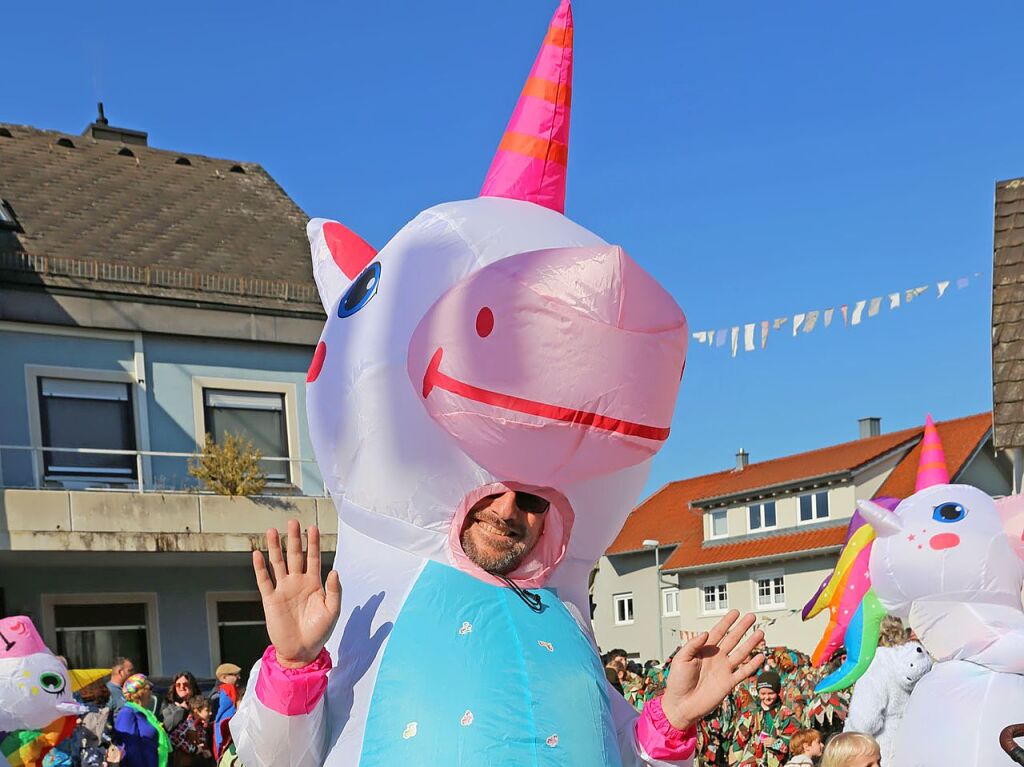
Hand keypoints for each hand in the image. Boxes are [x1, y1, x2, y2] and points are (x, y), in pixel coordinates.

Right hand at [253, 519, 341, 667]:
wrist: (302, 651)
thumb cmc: (320, 631)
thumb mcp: (332, 611)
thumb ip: (334, 591)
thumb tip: (334, 570)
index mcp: (314, 583)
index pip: (313, 558)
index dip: (313, 543)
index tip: (313, 527)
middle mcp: (297, 582)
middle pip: (295, 555)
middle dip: (294, 539)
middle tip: (293, 521)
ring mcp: (283, 589)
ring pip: (278, 563)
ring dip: (275, 547)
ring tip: (272, 530)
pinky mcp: (270, 600)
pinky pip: (264, 581)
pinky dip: (260, 568)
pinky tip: (257, 554)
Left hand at [660, 610, 764, 730]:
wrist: (681, 705)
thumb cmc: (677, 681)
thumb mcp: (681, 659)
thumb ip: (692, 645)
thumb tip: (706, 632)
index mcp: (704, 650)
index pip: (718, 632)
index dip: (727, 622)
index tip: (736, 612)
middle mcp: (716, 657)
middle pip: (732, 639)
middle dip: (742, 628)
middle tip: (752, 616)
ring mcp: (723, 670)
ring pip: (741, 653)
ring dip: (751, 643)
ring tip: (761, 633)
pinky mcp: (729, 683)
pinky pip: (743, 672)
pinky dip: (753, 665)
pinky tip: (761, 656)